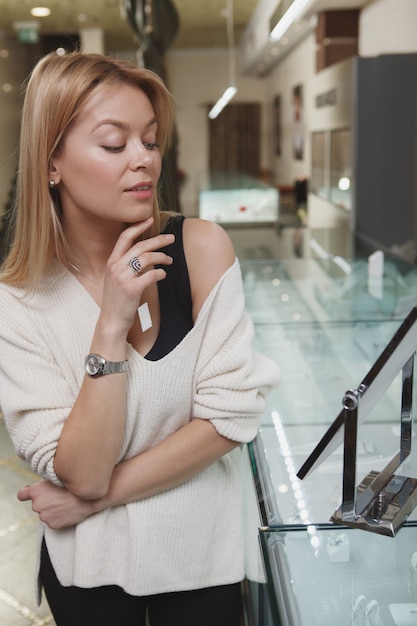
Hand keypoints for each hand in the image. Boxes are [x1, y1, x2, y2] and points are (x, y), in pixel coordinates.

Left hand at [17, 481, 94, 528]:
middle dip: (45, 501)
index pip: (21, 495)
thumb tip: (40, 487)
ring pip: (45, 513)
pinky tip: (66, 511)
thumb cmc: (72, 485)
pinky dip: (58, 517)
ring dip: (52, 510)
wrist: (86, 498)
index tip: (29, 494)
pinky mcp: (52, 525)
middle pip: (37, 504)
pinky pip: (52, 521)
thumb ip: (45, 484)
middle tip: (58, 496)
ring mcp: (44, 516)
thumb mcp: (56, 478)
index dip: (26, 494)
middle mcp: (36, 505)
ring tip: (65, 503)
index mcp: (35, 492)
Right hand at [101, 217, 174, 332]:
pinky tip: (163, 274)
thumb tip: (149, 255)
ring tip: (170, 260)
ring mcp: (122, 277)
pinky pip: (151, 275)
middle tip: (171, 238)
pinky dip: (160, 273)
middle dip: (158, 240)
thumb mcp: (118, 279)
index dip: (138, 226)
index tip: (150, 219)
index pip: (124, 237)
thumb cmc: (118, 300)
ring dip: (162, 257)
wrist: (111, 321)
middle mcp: (115, 267)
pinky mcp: (131, 289)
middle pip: (140, 245)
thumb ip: (128, 266)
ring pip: (147, 258)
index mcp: (111, 262)